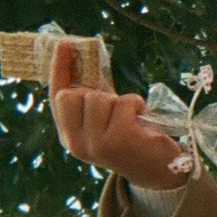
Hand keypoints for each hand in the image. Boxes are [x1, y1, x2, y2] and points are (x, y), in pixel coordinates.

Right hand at [49, 42, 187, 189]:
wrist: (159, 173)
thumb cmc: (131, 138)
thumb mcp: (105, 118)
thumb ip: (92, 96)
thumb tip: (85, 61)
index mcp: (70, 137)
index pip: (57, 98)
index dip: (59, 69)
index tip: (63, 44)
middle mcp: (77, 144)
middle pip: (74, 94)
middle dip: (96, 93)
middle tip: (113, 108)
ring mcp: (97, 143)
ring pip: (99, 97)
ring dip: (119, 101)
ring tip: (129, 118)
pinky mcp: (120, 140)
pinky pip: (124, 103)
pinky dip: (136, 105)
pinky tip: (141, 121)